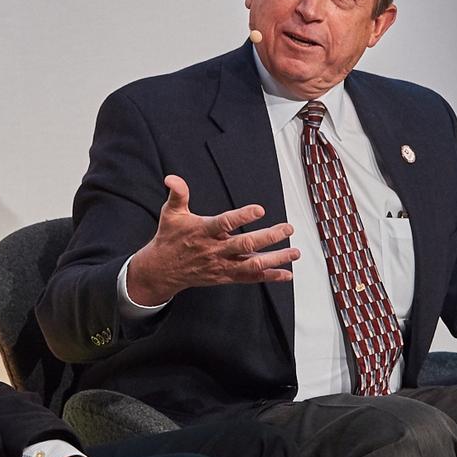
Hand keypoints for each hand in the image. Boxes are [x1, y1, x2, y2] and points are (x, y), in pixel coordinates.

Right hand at [125, 175, 298, 305]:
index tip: (259, 210)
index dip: (242, 217)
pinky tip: (286, 273)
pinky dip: (269, 276)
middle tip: (287, 228)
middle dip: (268, 237)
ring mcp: (222, 265)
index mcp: (203, 232)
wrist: (162, 270)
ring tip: (294, 252)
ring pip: (252, 265)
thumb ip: (178, 195)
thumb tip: (172, 178)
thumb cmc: (170, 238)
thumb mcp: (170, 213)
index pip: (225, 223)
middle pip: (245, 245)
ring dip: (275, 259)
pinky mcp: (226, 276)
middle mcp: (215, 250)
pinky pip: (250, 278)